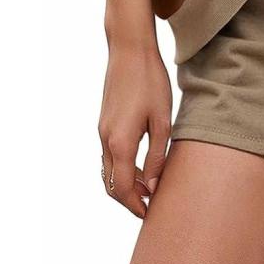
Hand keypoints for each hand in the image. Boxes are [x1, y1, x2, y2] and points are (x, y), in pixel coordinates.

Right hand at [98, 42, 171, 216]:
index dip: (135, 205)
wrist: (129, 50)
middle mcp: (106, 140)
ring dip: (125, 184)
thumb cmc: (150, 81)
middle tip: (150, 205)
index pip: (123, 189)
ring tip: (150, 187)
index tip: (150, 214)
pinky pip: (109, 155)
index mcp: (120, 142)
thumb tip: (155, 186)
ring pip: (109, 171)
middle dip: (129, 199)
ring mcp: (102, 130)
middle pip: (111, 184)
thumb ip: (158, 156)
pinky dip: (122, 168)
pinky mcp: (104, 122)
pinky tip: (141, 164)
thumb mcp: (162, 120)